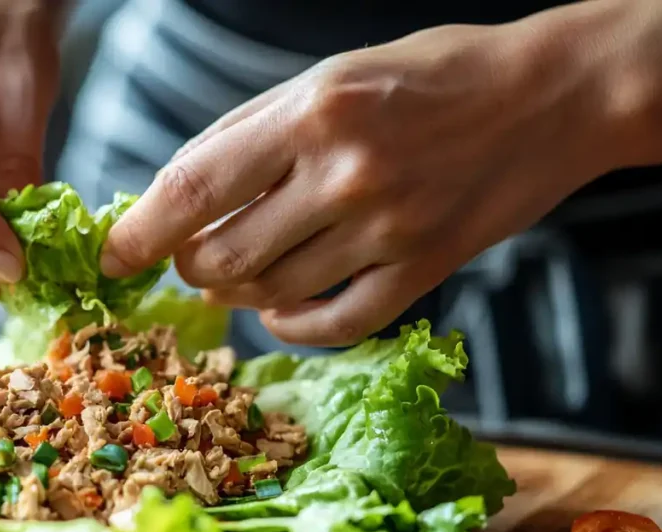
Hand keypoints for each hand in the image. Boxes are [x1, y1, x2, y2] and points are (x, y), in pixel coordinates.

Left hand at [101, 5, 635, 345]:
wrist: (547, 96)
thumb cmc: (428, 76)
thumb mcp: (328, 77)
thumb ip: (249, 134)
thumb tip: (179, 195)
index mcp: (311, 113)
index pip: (194, 189)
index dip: (140, 233)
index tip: (113, 257)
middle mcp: (345, 174)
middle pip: (223, 258)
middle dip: (190, 267)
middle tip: (193, 256)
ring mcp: (388, 229)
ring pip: (272, 295)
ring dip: (239, 292)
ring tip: (246, 268)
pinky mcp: (424, 269)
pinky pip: (335, 324)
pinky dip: (292, 326)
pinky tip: (282, 310)